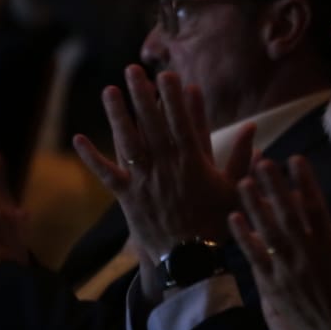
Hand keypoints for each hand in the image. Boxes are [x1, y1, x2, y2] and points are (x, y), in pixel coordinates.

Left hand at [73, 66, 253, 295]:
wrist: (191, 259)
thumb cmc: (216, 223)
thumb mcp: (234, 187)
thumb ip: (241, 155)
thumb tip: (252, 127)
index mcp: (192, 162)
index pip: (181, 122)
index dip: (173, 97)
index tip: (167, 75)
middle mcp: (166, 166)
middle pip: (152, 124)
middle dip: (142, 95)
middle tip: (133, 70)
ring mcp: (144, 181)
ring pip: (128, 142)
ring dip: (117, 115)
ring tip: (109, 91)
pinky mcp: (127, 197)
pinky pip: (106, 174)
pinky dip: (92, 157)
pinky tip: (78, 138)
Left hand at [230, 156, 330, 329]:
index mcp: (329, 244)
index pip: (315, 205)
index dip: (305, 181)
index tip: (296, 159)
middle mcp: (306, 253)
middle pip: (287, 213)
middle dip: (274, 186)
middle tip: (262, 162)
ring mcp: (286, 269)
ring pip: (267, 232)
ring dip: (254, 206)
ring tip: (242, 183)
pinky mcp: (272, 284)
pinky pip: (255, 257)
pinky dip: (243, 238)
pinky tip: (233, 219)